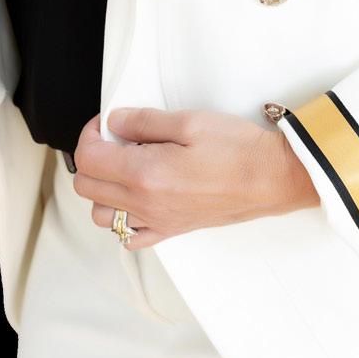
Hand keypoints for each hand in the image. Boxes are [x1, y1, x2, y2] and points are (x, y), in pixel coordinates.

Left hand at [72, 106, 314, 248]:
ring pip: (102, 215)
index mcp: (145, 174)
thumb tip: (115, 122)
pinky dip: (122, 219)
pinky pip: (129, 236)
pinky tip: (137, 198)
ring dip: (102, 188)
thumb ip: (144, 122)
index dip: (91, 134)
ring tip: (125, 166)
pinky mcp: (171, 230)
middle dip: (92, 157)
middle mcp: (145, 204)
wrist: (270, 178)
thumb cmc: (238, 149)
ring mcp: (157, 221)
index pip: (88, 159)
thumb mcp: (190, 121)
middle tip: (115, 138)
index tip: (106, 123)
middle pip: (87, 187)